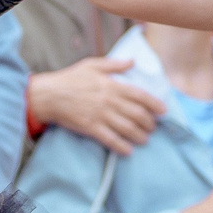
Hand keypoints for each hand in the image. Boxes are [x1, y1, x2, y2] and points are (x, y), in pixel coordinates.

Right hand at [29, 57, 164, 154]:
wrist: (48, 95)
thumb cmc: (70, 79)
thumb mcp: (92, 65)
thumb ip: (114, 65)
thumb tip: (132, 62)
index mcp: (111, 85)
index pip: (140, 95)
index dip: (155, 104)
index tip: (164, 111)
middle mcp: (109, 101)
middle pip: (137, 114)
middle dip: (149, 123)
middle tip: (153, 127)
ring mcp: (100, 116)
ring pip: (128, 128)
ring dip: (140, 136)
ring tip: (144, 139)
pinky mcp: (91, 128)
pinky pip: (111, 140)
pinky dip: (122, 146)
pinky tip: (128, 150)